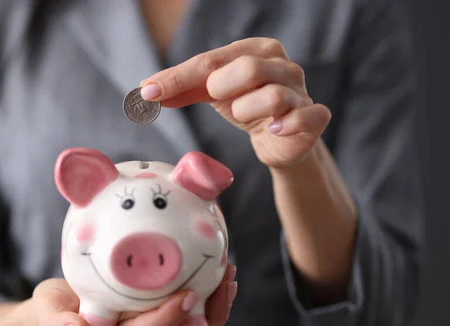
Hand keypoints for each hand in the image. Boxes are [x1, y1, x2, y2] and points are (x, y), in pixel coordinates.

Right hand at [31, 264, 236, 325]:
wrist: (54, 324)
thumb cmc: (52, 312)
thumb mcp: (47, 314)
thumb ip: (59, 324)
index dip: (171, 317)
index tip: (189, 290)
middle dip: (212, 315)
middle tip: (224, 277)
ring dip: (216, 312)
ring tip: (227, 277)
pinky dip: (207, 310)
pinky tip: (213, 283)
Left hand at [139, 38, 330, 168]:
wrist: (281, 140)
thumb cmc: (247, 107)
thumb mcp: (212, 94)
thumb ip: (182, 89)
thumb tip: (146, 91)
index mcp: (257, 50)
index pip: (212, 61)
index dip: (178, 77)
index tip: (148, 92)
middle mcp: (283, 65)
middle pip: (247, 68)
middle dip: (224, 89)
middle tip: (222, 101)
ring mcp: (301, 91)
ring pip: (271, 95)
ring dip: (247, 112)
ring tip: (248, 118)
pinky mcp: (315, 118)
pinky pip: (303, 116)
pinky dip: (286, 124)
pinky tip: (274, 129)